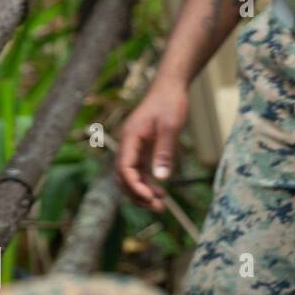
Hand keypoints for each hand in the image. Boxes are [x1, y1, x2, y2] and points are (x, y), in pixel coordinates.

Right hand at [116, 80, 189, 212]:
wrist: (170, 87)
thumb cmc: (170, 103)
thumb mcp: (171, 126)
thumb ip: (165, 151)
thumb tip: (161, 178)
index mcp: (130, 138)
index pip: (125, 168)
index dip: (135, 186)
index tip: (150, 198)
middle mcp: (128, 144)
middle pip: (124, 176)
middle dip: (137, 194)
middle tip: (157, 208)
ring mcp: (133, 146)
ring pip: (130, 176)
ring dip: (142, 191)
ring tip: (160, 205)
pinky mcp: (141, 147)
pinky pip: (139, 170)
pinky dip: (147, 182)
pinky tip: (160, 192)